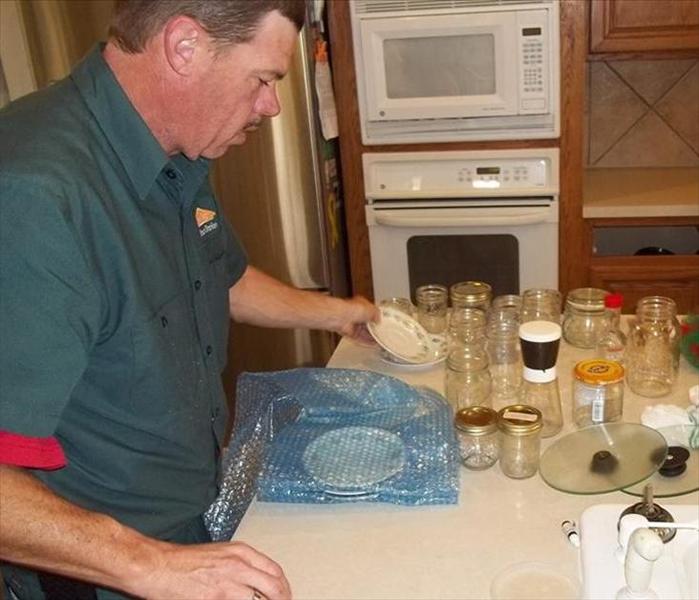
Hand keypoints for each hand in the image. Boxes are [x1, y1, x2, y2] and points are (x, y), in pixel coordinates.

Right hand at [138, 540, 290, 599]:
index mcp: (242, 553)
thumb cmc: (184, 561)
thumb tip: (257, 581)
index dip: (284, 588)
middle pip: (275, 588)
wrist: (159, 566)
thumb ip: (242, 565)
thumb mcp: (221, 554)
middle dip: (282, 599)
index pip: (276, 572)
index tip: (284, 596)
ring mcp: (229, 586)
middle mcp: (239, 567)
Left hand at [333, 296, 379, 342]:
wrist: (340, 317)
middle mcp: (354, 313)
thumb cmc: (352, 309)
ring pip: (363, 331)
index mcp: (360, 304)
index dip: (376, 317)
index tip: (381, 322)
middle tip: (381, 332)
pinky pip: (358, 338)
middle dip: (374, 328)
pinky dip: (365, 341)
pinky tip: (371, 343)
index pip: (370, 311)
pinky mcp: (348, 332)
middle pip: (366, 322)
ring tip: (379, 340)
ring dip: (371, 336)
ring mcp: (351, 323)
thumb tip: (378, 318)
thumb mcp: (371, 309)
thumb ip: (376, 314)